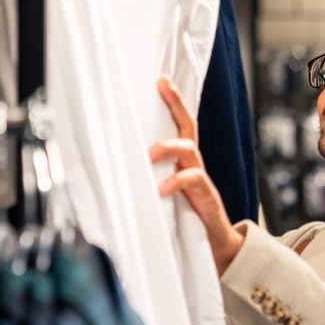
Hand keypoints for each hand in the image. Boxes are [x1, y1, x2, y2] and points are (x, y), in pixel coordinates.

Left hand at [150, 76, 243, 274]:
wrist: (215, 244)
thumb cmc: (185, 217)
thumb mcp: (162, 192)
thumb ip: (146, 178)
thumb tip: (110, 168)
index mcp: (184, 160)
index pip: (180, 123)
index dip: (173, 100)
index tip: (161, 79)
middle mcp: (193, 163)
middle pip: (188, 126)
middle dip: (176, 104)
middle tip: (162, 88)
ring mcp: (201, 178)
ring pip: (189, 149)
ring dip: (167, 148)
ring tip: (148, 155)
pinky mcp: (206, 197)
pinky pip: (194, 181)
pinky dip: (176, 182)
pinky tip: (161, 189)